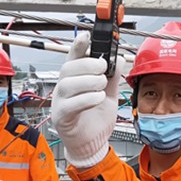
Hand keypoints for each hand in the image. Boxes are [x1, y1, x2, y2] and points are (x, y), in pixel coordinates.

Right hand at [51, 31, 122, 168]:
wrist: (92, 145)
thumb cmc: (96, 120)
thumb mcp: (110, 95)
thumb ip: (113, 78)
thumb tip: (120, 59)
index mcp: (75, 79)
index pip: (73, 57)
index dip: (78, 45)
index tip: (87, 36)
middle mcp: (64, 89)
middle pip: (68, 68)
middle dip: (88, 63)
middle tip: (103, 68)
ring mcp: (60, 102)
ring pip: (67, 84)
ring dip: (88, 81)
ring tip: (102, 86)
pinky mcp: (62, 117)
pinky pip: (71, 104)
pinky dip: (87, 98)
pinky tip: (98, 98)